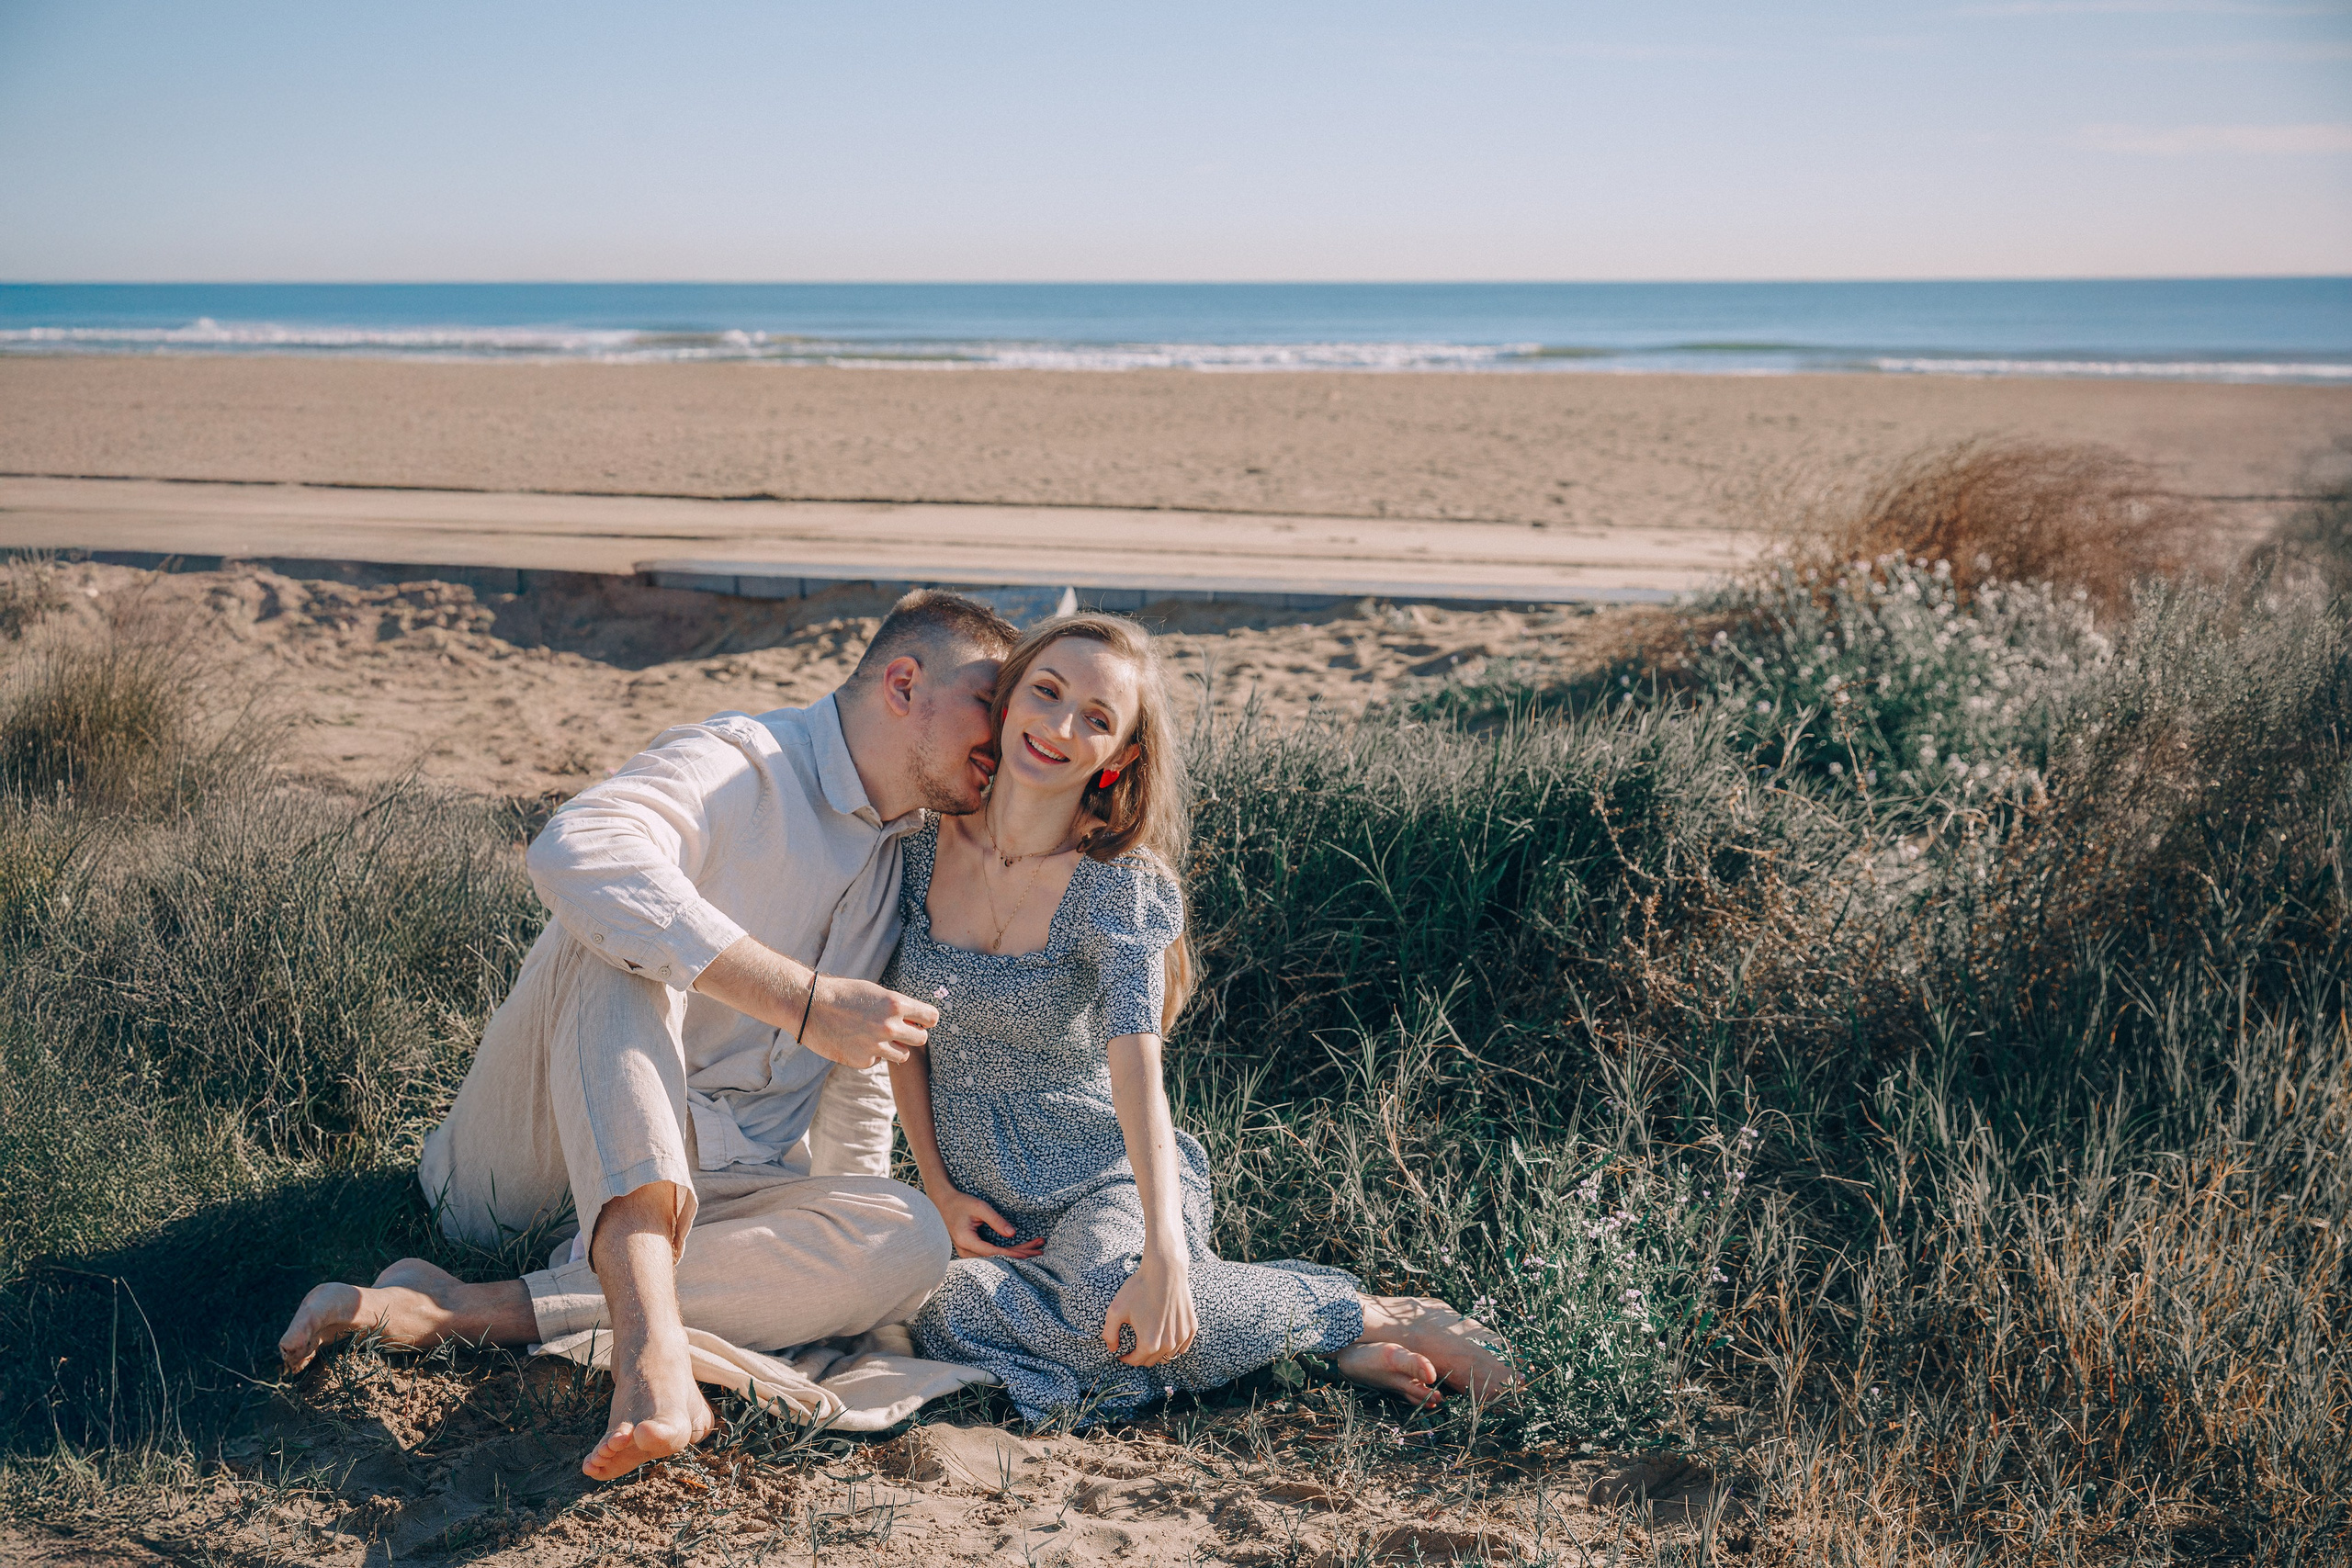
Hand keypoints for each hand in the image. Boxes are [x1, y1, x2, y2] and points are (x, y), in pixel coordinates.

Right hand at [802, 976, 936, 1068]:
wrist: (809, 1007)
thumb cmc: (842, 994)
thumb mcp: (874, 992)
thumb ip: (895, 1006)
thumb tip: (914, 1020)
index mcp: (896, 1004)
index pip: (931, 1017)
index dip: (926, 1019)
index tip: (921, 1020)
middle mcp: (890, 1026)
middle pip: (921, 1039)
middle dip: (913, 1035)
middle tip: (900, 1031)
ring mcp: (877, 1046)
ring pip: (903, 1055)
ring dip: (894, 1048)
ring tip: (876, 1037)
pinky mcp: (863, 1061)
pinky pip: (878, 1060)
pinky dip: (871, 1054)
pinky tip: (855, 1042)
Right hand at [935, 1190, 1044, 1259]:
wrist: (943, 1203)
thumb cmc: (961, 1203)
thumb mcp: (979, 1207)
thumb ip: (995, 1220)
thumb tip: (1012, 1234)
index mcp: (966, 1241)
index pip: (994, 1252)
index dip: (1012, 1254)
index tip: (1030, 1253)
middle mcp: (967, 1251)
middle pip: (998, 1258)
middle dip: (1020, 1253)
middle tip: (1040, 1249)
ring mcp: (969, 1253)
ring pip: (997, 1257)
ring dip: (1017, 1253)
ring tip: (1037, 1248)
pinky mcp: (974, 1250)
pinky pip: (993, 1254)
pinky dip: (1009, 1251)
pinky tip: (1024, 1249)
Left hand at [1101, 1253, 1195, 1367]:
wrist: (1165, 1270)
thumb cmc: (1140, 1288)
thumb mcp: (1115, 1310)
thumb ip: (1109, 1333)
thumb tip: (1112, 1349)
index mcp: (1148, 1343)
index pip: (1136, 1361)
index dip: (1126, 1358)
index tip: (1121, 1353)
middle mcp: (1168, 1344)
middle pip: (1152, 1361)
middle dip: (1140, 1357)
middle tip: (1134, 1347)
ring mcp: (1182, 1336)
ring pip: (1168, 1355)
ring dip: (1158, 1352)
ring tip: (1149, 1341)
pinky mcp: (1192, 1327)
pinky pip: (1182, 1346)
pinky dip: (1174, 1346)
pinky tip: (1166, 1337)